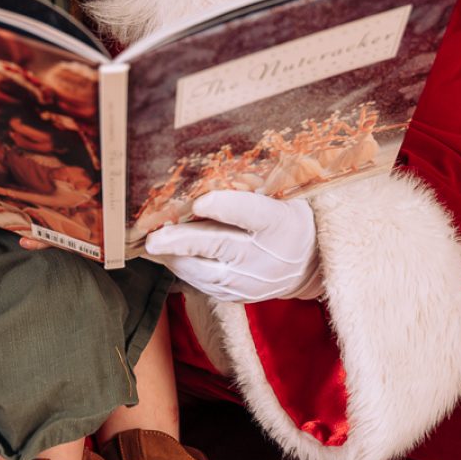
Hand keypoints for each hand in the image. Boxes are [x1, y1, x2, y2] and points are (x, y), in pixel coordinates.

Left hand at [144, 190, 321, 302]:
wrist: (310, 264)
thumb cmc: (289, 217)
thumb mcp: (283, 195)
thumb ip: (252, 183)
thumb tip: (208, 163)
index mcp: (278, 222)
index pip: (250, 213)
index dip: (225, 208)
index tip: (199, 203)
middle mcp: (264, 255)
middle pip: (220, 246)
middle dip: (182, 242)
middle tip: (153, 239)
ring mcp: (250, 280)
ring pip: (206, 273)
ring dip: (175, 259)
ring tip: (150, 247)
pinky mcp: (238, 296)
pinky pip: (205, 287)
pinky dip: (183, 272)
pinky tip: (165, 258)